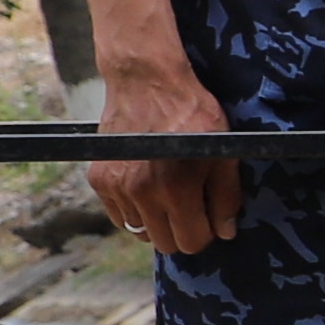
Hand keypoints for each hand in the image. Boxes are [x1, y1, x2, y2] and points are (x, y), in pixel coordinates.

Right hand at [88, 46, 238, 256]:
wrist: (147, 82)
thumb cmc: (192, 114)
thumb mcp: (223, 151)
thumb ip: (226, 195)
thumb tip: (225, 232)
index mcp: (175, 188)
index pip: (190, 242)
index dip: (206, 232)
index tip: (210, 217)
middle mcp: (140, 192)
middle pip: (164, 243)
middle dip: (183, 230)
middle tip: (192, 206)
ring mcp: (115, 187)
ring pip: (139, 231)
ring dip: (157, 221)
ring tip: (169, 192)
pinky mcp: (98, 179)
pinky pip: (119, 216)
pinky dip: (135, 209)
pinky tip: (148, 186)